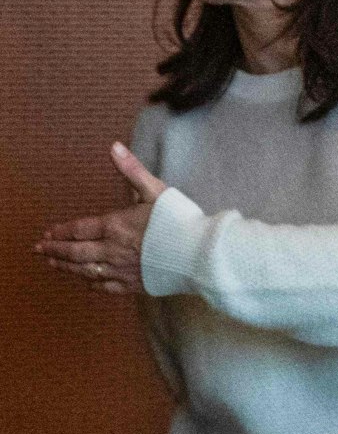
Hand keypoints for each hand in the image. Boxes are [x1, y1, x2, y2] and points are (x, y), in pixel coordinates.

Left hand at [35, 142, 168, 294]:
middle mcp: (112, 250)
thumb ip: (132, 170)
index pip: (80, 229)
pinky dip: (92, 284)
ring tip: (54, 265)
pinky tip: (87, 283)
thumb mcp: (156, 190)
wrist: (200, 254)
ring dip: (67, 267)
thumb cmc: (180, 220)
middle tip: (40, 250)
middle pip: (76, 252)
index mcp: (115, 226)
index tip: (48, 233)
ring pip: (86, 270)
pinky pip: (105, 286)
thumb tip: (114, 147)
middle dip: (56, 250)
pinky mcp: (134, 284)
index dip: (62, 231)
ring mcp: (122, 269)